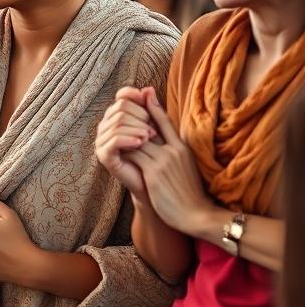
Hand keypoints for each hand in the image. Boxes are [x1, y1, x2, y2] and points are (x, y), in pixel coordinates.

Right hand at [95, 86, 157, 197]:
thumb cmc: (155, 156)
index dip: (137, 98)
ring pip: (118, 122)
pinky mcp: (103, 155)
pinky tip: (141, 143)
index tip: (151, 110)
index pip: (122, 97)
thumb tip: (149, 88)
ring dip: (138, 128)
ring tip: (151, 138)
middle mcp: (105, 126)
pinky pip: (114, 140)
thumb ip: (152, 110)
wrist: (153, 184)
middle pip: (121, 107)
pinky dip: (129, 139)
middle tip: (155, 131)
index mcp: (116, 117)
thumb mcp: (156, 129)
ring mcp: (102, 140)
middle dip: (142, 116)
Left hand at [122, 88, 214, 235]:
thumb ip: (174, 150)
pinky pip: (133, 153)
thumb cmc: (189, 192)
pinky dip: (122, 148)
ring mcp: (163, 160)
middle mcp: (173, 150)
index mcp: (181, 147)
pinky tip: (114, 147)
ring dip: (124, 135)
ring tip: (110, 130)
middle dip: (132, 120)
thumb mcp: (186, 166)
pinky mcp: (154, 172)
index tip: (144, 92)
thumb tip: (162, 138)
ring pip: (137, 138)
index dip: (153, 105)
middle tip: (116, 111)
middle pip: (148, 126)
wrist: (197, 214)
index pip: (165, 121)